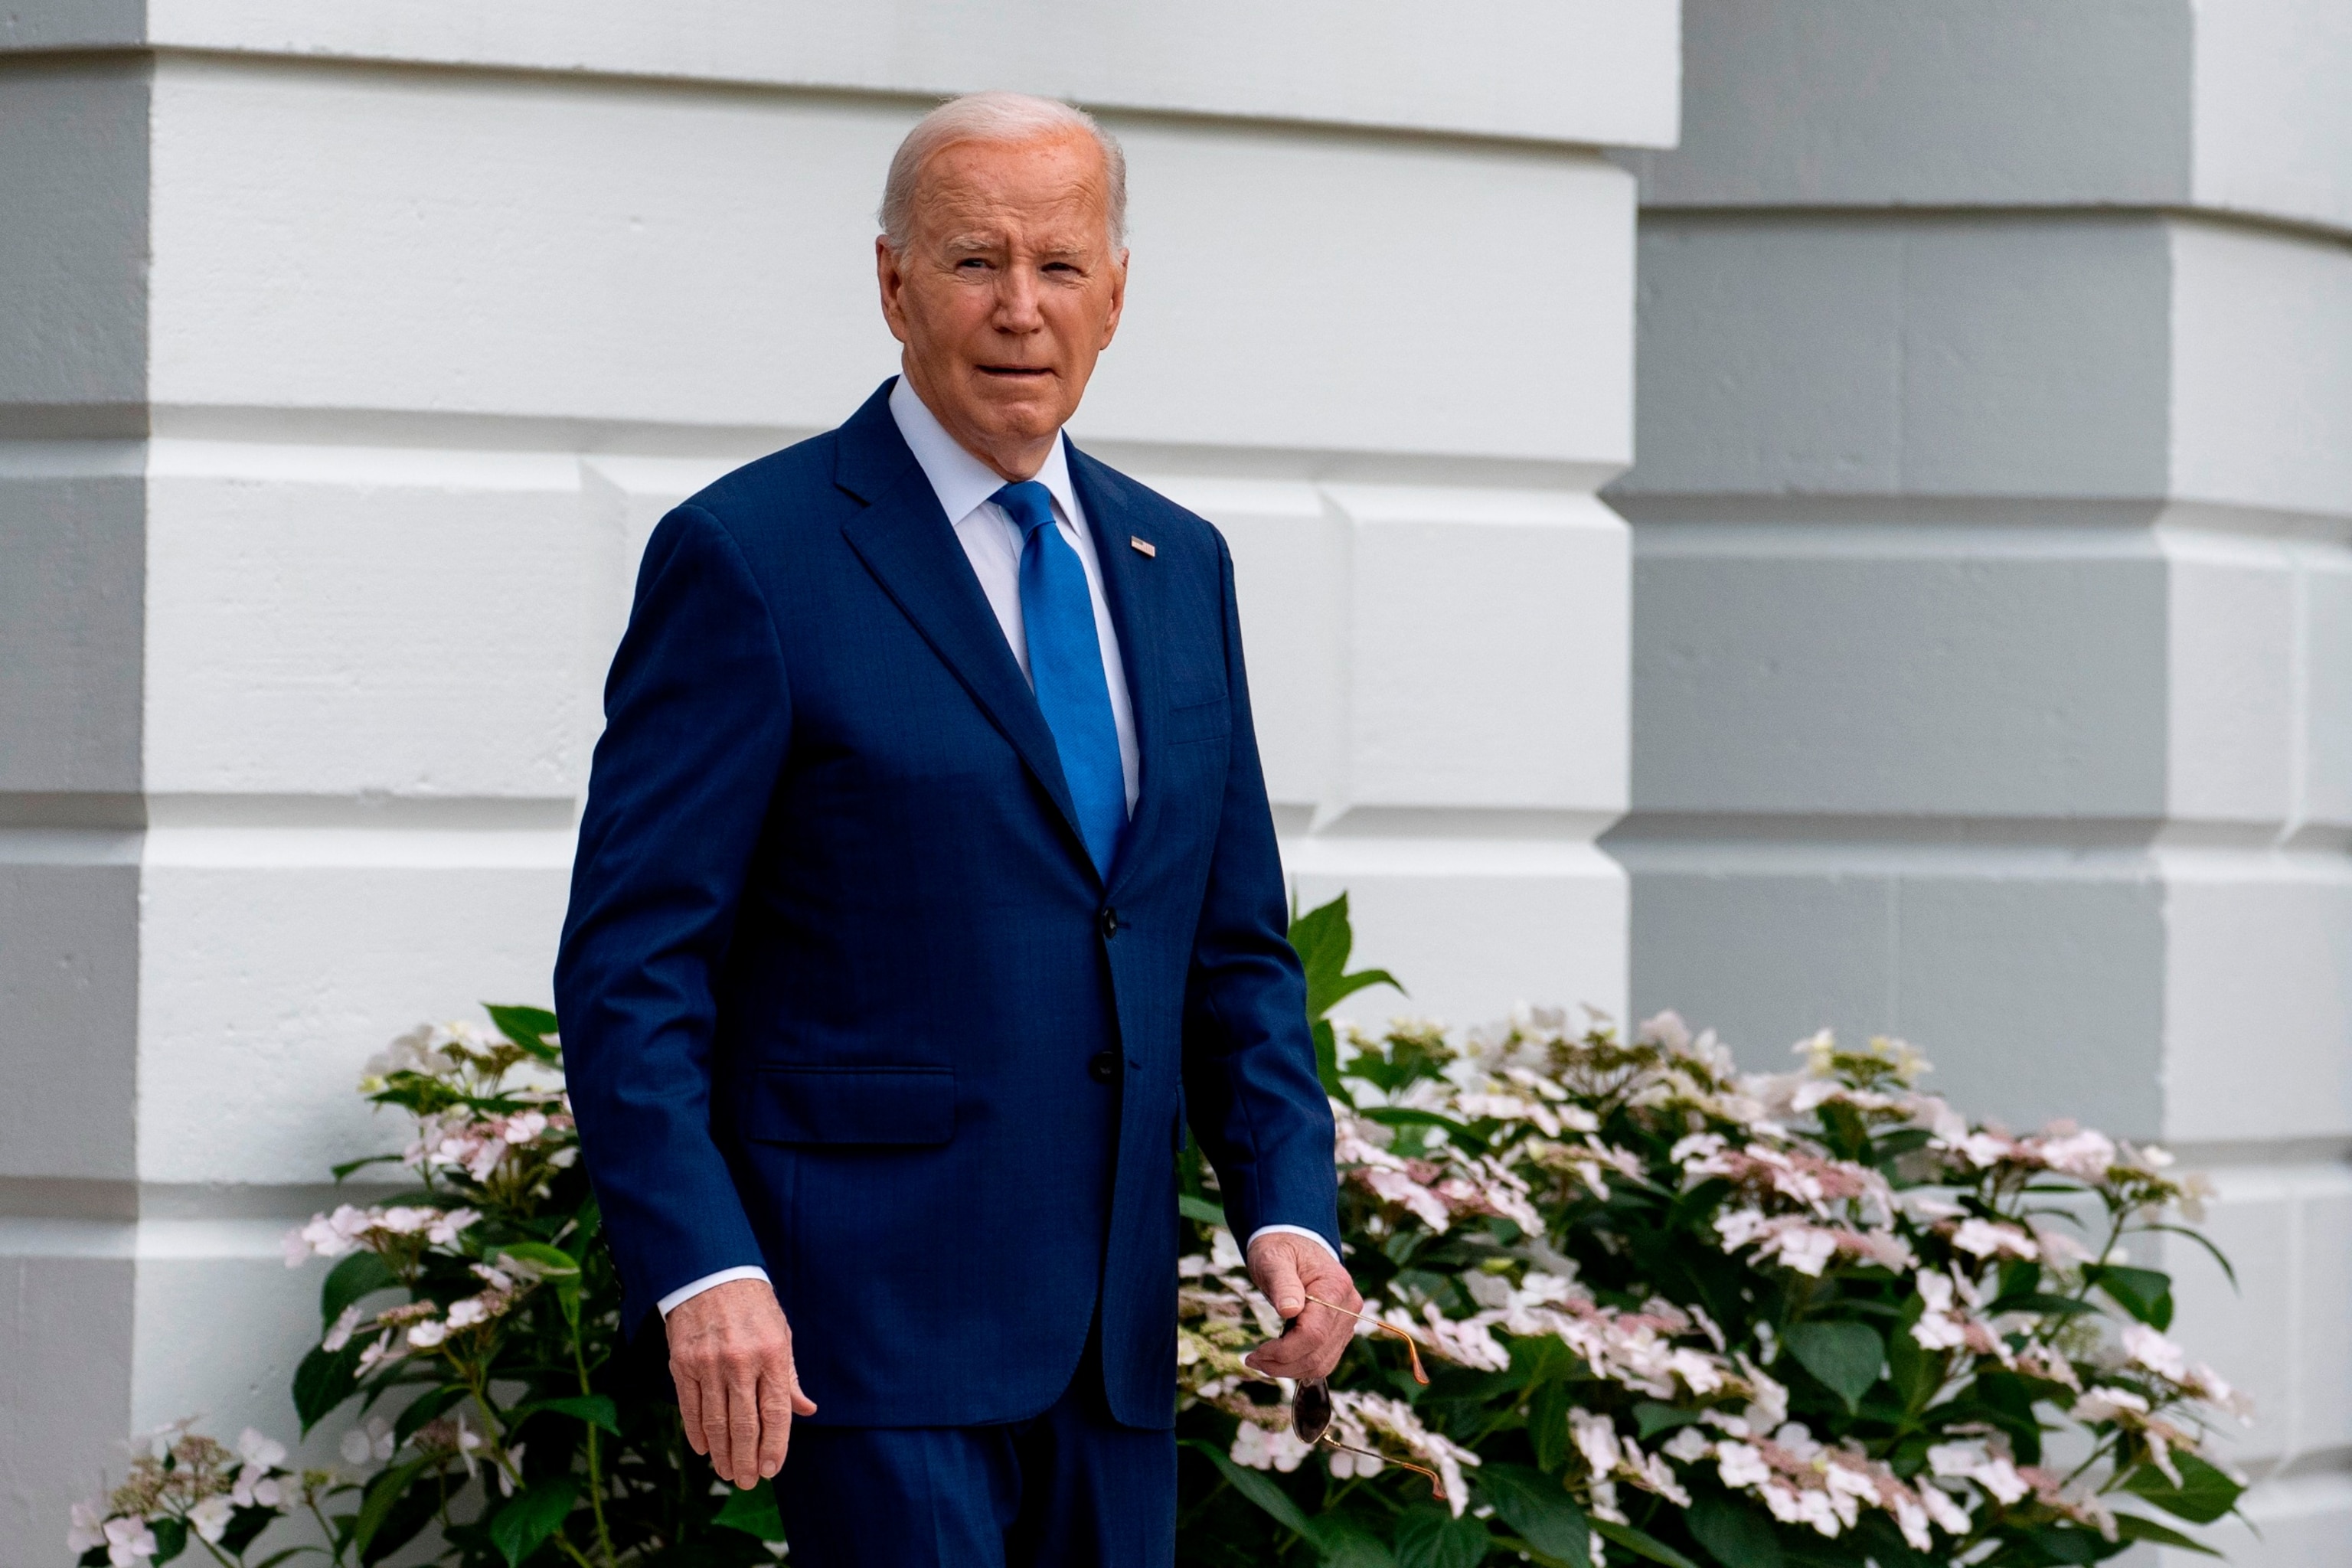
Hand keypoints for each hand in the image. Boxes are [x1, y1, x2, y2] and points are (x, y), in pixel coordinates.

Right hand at [665, 1277, 817, 1487]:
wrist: (711, 1272)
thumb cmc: (753, 1305)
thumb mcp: (781, 1333)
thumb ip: (789, 1377)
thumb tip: (806, 1410)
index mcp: (772, 1353)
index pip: (774, 1412)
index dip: (774, 1446)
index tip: (773, 1470)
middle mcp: (740, 1361)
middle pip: (743, 1425)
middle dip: (746, 1459)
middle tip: (748, 1482)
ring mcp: (708, 1363)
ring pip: (715, 1422)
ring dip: (721, 1454)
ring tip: (727, 1473)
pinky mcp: (682, 1363)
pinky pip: (689, 1407)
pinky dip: (696, 1433)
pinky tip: (703, 1450)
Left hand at [1242, 1231, 1359, 1381]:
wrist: (1296, 1244)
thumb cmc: (1281, 1250)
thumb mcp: (1273, 1259)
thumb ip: (1282, 1282)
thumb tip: (1289, 1310)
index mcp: (1335, 1287)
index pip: (1314, 1334)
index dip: (1284, 1351)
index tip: (1256, 1353)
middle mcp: (1348, 1307)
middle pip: (1318, 1354)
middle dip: (1282, 1364)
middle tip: (1252, 1360)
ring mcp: (1347, 1322)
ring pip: (1322, 1363)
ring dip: (1290, 1370)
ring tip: (1261, 1361)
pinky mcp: (1340, 1332)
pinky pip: (1323, 1360)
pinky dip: (1299, 1366)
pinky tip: (1277, 1361)